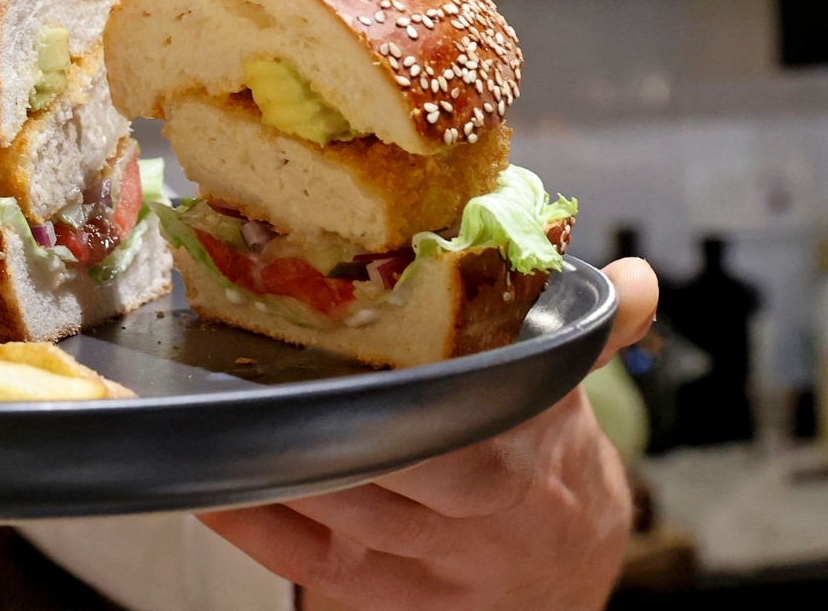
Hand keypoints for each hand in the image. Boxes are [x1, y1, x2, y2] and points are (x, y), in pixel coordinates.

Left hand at [200, 258, 658, 610]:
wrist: (568, 568)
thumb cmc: (542, 457)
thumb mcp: (563, 393)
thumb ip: (586, 334)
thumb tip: (641, 276)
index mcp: (525, 444)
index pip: (460, 409)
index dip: (398, 384)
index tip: (336, 340)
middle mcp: (485, 508)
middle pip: (395, 459)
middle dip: (324, 419)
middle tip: (250, 370)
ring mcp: (440, 562)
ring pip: (347, 510)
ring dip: (276, 462)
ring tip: (212, 412)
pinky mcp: (396, 601)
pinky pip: (317, 562)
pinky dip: (260, 525)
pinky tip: (212, 484)